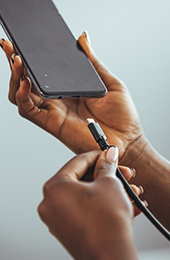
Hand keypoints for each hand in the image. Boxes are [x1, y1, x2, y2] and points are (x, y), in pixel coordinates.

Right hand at [1, 34, 141, 155]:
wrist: (128, 139)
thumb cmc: (121, 114)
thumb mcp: (108, 81)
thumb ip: (92, 62)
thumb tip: (82, 39)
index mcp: (69, 90)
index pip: (42, 74)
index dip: (29, 59)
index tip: (21, 42)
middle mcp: (57, 101)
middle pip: (26, 83)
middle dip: (14, 64)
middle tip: (9, 46)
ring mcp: (53, 112)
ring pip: (22, 96)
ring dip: (15, 78)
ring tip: (16, 60)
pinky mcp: (53, 124)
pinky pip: (30, 110)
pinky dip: (22, 96)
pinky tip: (25, 81)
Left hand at [38, 147, 142, 259]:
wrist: (112, 256)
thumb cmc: (106, 222)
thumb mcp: (109, 183)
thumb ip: (106, 166)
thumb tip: (108, 156)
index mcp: (54, 187)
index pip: (77, 162)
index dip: (97, 156)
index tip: (107, 154)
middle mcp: (51, 203)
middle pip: (82, 180)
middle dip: (105, 176)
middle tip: (120, 172)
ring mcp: (58, 219)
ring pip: (87, 196)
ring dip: (108, 191)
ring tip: (127, 190)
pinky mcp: (69, 231)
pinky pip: (86, 210)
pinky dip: (102, 205)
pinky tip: (123, 203)